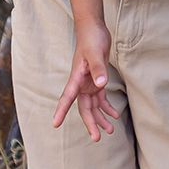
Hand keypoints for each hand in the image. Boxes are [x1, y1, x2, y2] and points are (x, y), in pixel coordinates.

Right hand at [52, 21, 118, 140]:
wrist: (94, 30)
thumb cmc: (92, 39)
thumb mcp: (97, 52)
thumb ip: (99, 68)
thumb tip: (101, 84)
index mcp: (77, 78)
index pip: (67, 98)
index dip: (61, 111)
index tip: (54, 124)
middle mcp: (81, 84)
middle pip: (83, 108)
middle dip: (90, 123)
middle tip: (97, 138)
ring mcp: (88, 84)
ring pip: (92, 106)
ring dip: (100, 118)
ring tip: (110, 130)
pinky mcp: (96, 81)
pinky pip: (100, 99)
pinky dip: (106, 107)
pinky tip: (114, 115)